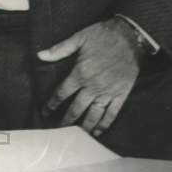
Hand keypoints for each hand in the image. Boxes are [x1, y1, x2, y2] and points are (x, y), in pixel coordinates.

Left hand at [36, 18, 142, 136]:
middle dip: (66, 120)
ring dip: (84, 126)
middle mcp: (93, 86)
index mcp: (81, 73)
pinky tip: (98, 132)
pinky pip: (112, 113)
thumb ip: (59, 49)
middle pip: (76, 108)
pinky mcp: (121, 94)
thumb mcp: (79, 38)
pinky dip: (105, 124)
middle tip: (59, 129)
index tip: (45, 112)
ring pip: (93, 115)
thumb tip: (40, 55)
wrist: (131, 37)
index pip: (62, 93)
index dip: (52, 104)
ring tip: (77, 135)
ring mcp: (108, 92)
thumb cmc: (103, 36)